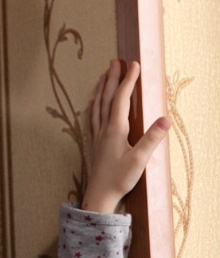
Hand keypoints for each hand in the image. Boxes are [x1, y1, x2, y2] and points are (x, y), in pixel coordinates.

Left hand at [81, 60, 170, 213]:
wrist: (99, 196)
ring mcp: (97, 135)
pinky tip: (93, 103)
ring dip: (102, 88)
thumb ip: (152, 139)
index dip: (127, 80)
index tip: (133, 64)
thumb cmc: (119, 180)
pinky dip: (94, 104)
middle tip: (115, 61)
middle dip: (112, 78)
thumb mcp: (139, 161)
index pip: (121, 99)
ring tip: (104, 74)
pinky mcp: (95, 143)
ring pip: (98, 105)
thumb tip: (165, 119)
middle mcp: (103, 129)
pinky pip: (92, 117)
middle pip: (106, 97)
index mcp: (115, 130)